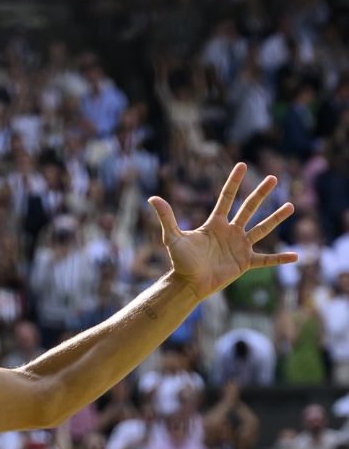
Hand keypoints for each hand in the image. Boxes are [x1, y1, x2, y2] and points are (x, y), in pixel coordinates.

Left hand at [149, 163, 295, 299]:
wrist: (188, 284)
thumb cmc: (180, 261)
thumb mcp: (172, 237)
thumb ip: (166, 217)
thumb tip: (152, 198)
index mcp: (215, 224)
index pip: (227, 198)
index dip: (234, 182)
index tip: (242, 165)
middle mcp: (230, 232)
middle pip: (249, 208)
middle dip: (261, 193)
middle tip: (273, 177)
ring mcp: (240, 246)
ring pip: (262, 228)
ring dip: (276, 218)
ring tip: (290, 205)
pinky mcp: (245, 262)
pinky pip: (266, 259)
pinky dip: (280, 259)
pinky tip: (296, 256)